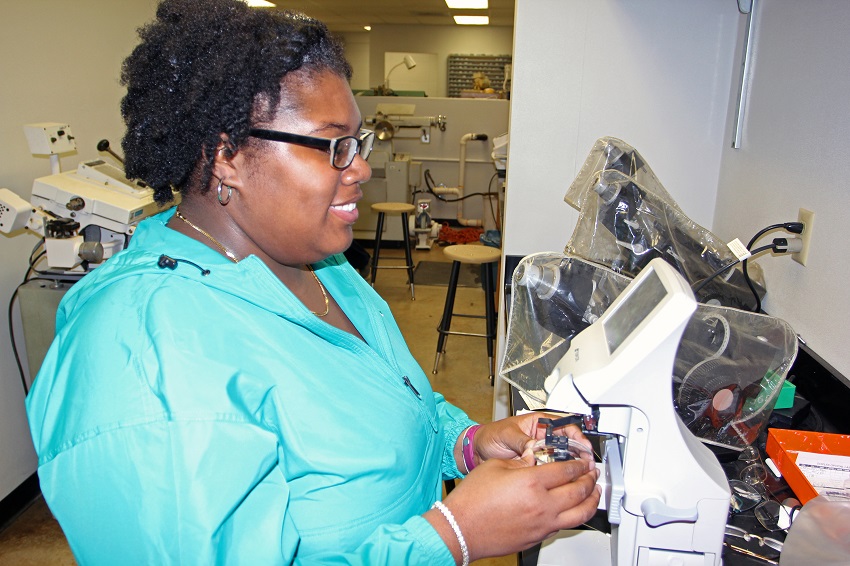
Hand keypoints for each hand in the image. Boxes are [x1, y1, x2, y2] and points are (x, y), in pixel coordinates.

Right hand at [428, 457, 600, 561]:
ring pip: (579, 513)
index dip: (578, 463)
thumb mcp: (495, 466)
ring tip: (595, 493)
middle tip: (592, 473)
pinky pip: (565, 525)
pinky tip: (574, 510)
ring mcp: (542, 524)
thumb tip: (534, 459)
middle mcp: (542, 505)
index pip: (566, 470)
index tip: (582, 461)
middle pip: (578, 490)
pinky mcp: (538, 537)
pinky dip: (576, 515)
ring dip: (591, 500)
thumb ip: (520, 461)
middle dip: (589, 479)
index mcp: (531, 482)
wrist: (461, 529)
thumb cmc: (472, 500)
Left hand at [466, 413, 593, 467]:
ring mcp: (540, 453)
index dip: (576, 436)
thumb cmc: (489, 436)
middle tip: (586, 463)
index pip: (564, 426)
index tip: (582, 446)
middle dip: (579, 453)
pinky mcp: (535, 467)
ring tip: (578, 473)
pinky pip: (550, 470)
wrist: (476, 452)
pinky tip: (562, 481)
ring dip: (570, 466)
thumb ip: (522, 440)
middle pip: (568, 444)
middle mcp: (542, 438)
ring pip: (561, 459)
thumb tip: (534, 448)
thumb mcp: (507, 434)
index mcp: (538, 423)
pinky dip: (556, 476)